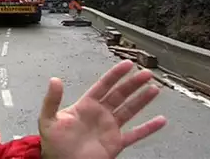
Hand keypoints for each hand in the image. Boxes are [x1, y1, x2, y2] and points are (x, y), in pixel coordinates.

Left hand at [38, 60, 166, 158]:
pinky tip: (160, 120)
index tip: (127, 64)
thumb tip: (54, 80)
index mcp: (85, 106)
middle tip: (146, 73)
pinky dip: (148, 128)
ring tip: (154, 89)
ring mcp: (109, 128)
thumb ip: (52, 99)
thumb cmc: (54, 144)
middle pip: (120, 95)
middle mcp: (100, 114)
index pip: (104, 85)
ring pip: (129, 110)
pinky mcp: (116, 143)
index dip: (116, 74)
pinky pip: (135, 135)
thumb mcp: (48, 119)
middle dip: (133, 84)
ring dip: (142, 100)